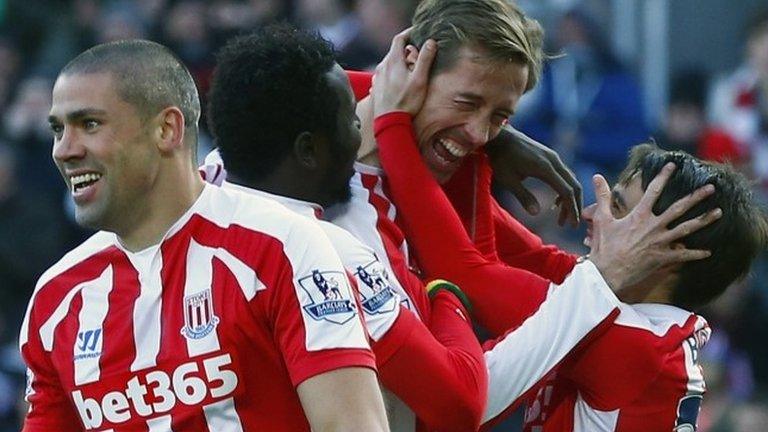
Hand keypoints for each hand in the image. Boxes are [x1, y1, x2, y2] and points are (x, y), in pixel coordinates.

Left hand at [371, 27, 436, 117]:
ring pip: (389, 63)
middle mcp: (382, 66)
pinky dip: (393, 72)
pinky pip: (385, 74)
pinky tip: (399, 81)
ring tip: (410, 68)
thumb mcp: (420, 79)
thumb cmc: (407, 102)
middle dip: (406, 49)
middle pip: (394, 51)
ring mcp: (378, 77)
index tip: (417, 32)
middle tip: (418, 52)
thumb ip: (425, 59)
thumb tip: (431, 42)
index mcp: (393, 61)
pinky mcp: (376, 87)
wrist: (389, 123)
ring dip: (400, 62)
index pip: (399, 39)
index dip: (408, 33)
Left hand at [486, 126, 581, 225]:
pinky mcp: (549, 156)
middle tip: (571, 224)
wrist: (498, 136)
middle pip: (574, 185)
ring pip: (570, 180)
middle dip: (575, 206)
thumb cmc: (500, 159)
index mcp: (545, 168)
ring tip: (561, 217)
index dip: (571, 209)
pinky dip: (564, 189)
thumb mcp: (508, 180)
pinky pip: (563, 175)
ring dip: (569, 198)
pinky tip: (555, 202)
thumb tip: (537, 214)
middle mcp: (554, 161)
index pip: (566, 191)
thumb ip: (523, 196)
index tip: (572, 224)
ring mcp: (553, 157)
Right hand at [588, 163, 720, 296]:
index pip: (653, 191)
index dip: (663, 177)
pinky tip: (709, 252)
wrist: (608, 273)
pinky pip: (683, 255)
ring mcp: (661, 242)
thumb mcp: (602, 219)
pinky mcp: (663, 258)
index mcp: (639, 215)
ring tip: (719, 212)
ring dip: (704, 220)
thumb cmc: (604, 246)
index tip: (673, 166)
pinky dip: (696, 254)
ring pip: (687, 229)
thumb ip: (603, 196)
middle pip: (679, 208)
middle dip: (696, 197)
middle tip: (711, 187)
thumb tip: (597, 177)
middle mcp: (654, 226)